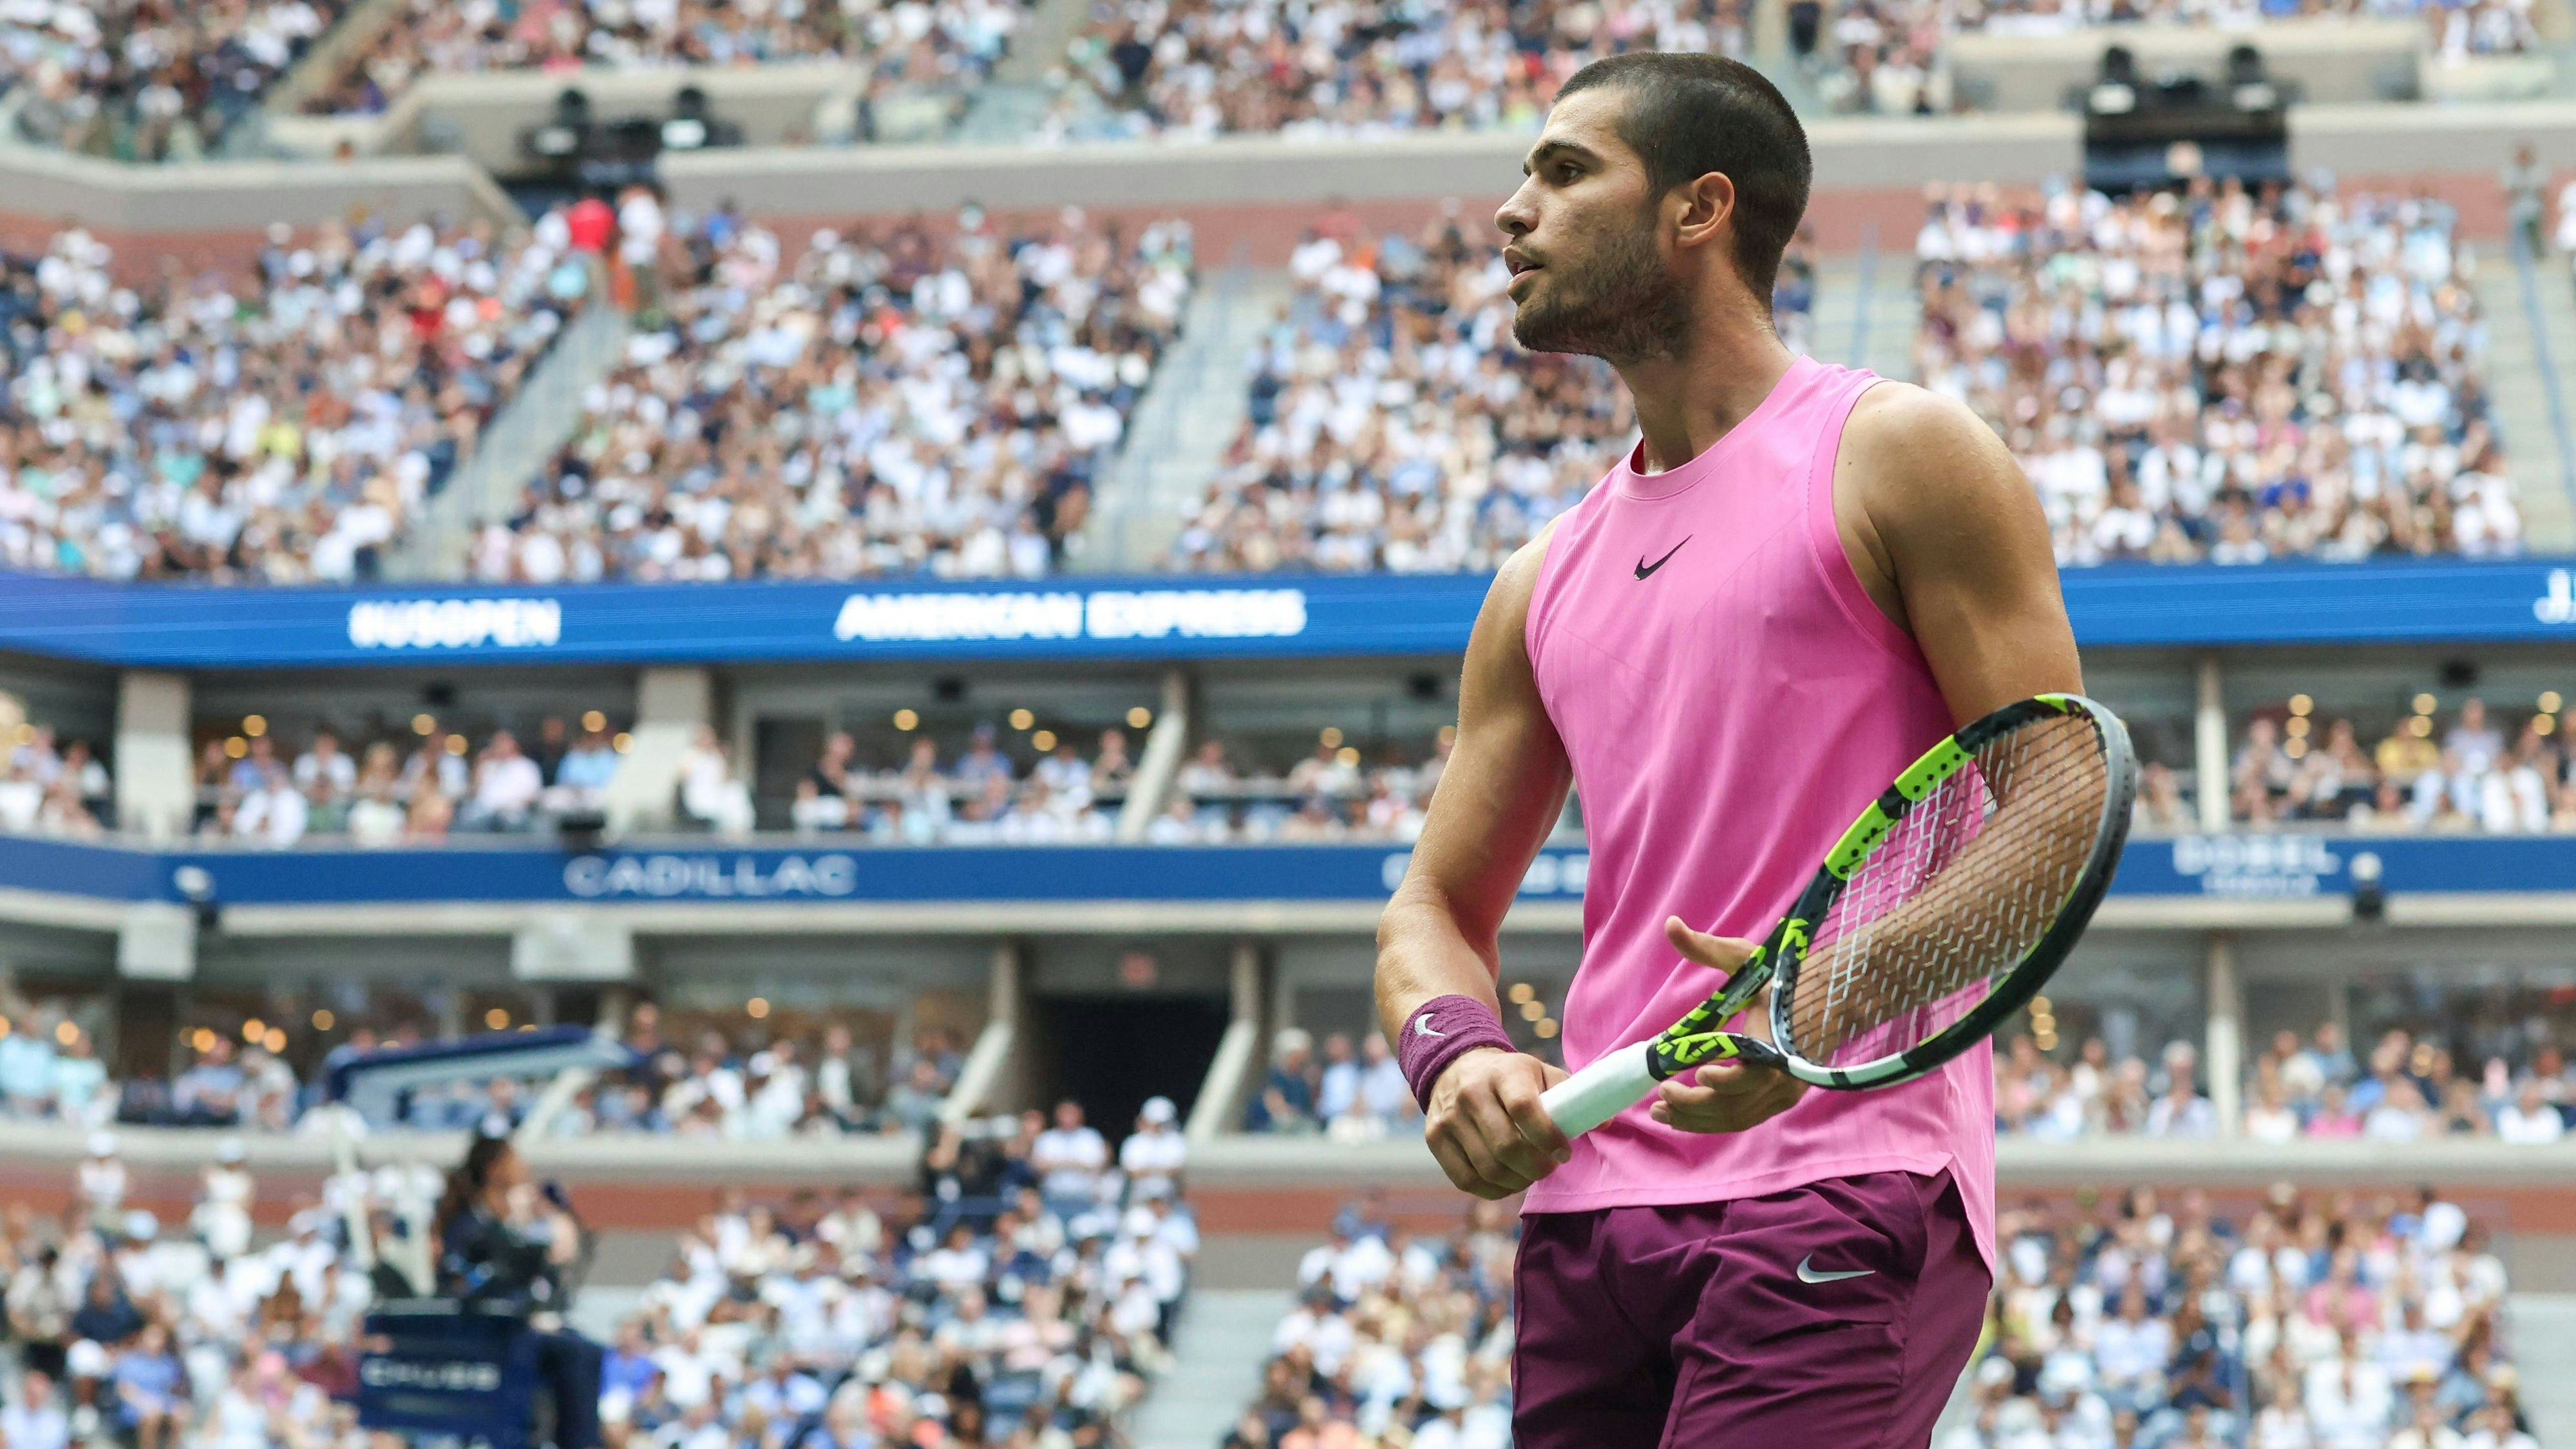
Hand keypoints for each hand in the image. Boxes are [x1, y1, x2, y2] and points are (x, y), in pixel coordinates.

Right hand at [1424, 1047, 1569, 1199]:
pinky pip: (1466, 1180)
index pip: (1525, 1109)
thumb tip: (1603, 1123)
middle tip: (1549, 1168)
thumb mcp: (1539, 1072)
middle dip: (1536, 1167)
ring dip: (1517, 1181)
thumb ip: (1570, 1095)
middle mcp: (1470, 1093)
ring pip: (1488, 1168)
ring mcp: (1448, 1118)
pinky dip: (1493, 1189)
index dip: (1548, 1138)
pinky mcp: (1435, 1139)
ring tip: (1530, 1174)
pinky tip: (1507, 1180)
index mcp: (1503, 1073)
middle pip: (1506, 1146)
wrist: (1455, 1066)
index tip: (1564, 1152)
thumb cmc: (1509, 1076)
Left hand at [1648, 916, 1809, 1133]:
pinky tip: (1681, 1116)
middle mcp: (1784, 1077)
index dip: (1727, 1079)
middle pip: (1737, 1104)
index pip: (1754, 1074)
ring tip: (1659, 1111)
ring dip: (1696, 1120)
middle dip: (1696, 1106)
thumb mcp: (1745, 957)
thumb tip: (1670, 924)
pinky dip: (1710, 1122)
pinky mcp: (1776, 1102)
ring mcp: (1782, 1094)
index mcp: (1779, 1043)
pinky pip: (1741, 1119)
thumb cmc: (1780, 977)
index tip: (1699, 1072)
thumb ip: (1707, 947)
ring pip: (1736, 1118)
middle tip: (1662, 1093)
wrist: (1824, 1000)